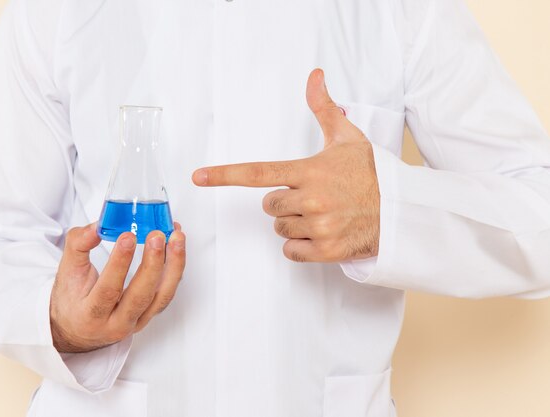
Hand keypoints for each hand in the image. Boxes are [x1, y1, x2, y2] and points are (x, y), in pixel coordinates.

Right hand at [50, 223, 185, 352]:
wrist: (77, 328)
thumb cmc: (71, 298)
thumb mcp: (66, 270)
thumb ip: (78, 244)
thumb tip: (98, 225)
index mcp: (90, 314)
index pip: (108, 290)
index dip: (120, 263)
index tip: (128, 237)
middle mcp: (116, 323)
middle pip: (140, 296)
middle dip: (153, 264)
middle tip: (157, 235)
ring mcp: (136, 322)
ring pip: (161, 296)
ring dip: (173, 265)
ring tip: (176, 238)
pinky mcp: (149, 316)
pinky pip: (166, 293)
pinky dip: (174, 269)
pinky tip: (176, 247)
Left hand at [192, 69, 378, 262]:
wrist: (400, 211)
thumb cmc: (368, 174)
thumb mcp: (347, 138)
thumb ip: (324, 109)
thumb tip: (314, 76)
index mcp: (309, 171)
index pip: (258, 173)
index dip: (224, 175)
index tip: (198, 177)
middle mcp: (311, 199)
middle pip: (269, 206)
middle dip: (283, 203)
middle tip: (311, 198)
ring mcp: (319, 226)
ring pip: (280, 228)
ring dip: (294, 224)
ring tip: (322, 214)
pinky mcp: (326, 250)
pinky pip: (291, 251)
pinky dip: (301, 246)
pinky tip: (322, 234)